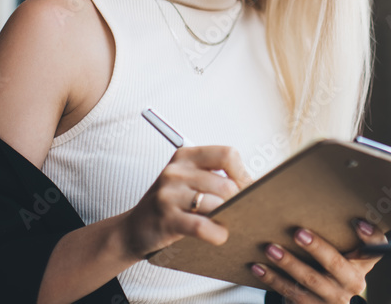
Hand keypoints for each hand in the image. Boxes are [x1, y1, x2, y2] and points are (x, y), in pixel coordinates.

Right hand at [119, 145, 252, 260]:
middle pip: (226, 185)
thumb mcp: (189, 180)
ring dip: (228, 218)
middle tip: (237, 212)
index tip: (246, 189)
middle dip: (237, 202)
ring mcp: (169, 194)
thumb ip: (216, 177)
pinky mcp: (167, 219)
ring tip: (226, 223)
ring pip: (217, 204)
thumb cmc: (169, 203)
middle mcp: (176, 171)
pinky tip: (220, 235)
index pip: (227, 155)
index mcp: (186, 156)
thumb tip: (256, 186)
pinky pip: (203, 226)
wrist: (134, 228)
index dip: (243, 174)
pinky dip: (217, 233)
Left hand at [250, 219, 387, 302]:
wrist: (325, 301)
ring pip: (310, 281)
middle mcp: (352, 283)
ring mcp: (334, 299)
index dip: (371, 237)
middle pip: (336, 264)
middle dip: (317, 248)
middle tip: (299, 233)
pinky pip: (292, 295)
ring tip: (271, 249)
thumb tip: (307, 202)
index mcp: (362, 264)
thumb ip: (336, 234)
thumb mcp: (342, 254)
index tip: (358, 222)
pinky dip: (274, 280)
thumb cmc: (330, 268)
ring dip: (288, 264)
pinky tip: (260, 267)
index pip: (376, 249)